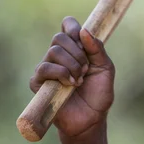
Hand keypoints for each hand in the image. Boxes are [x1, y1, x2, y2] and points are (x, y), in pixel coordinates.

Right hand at [29, 16, 115, 137]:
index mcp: (76, 49)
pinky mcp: (38, 83)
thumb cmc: (99, 93)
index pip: (67, 25)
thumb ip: (97, 49)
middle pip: (59, 37)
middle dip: (78, 52)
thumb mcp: (106, 68)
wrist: (92, 118)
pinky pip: (44, 68)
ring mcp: (47, 69)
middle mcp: (59, 56)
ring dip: (72, 65)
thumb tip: (84, 31)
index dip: (72, 27)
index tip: (82, 37)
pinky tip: (71, 84)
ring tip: (80, 80)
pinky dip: (62, 74)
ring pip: (53, 51)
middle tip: (86, 68)